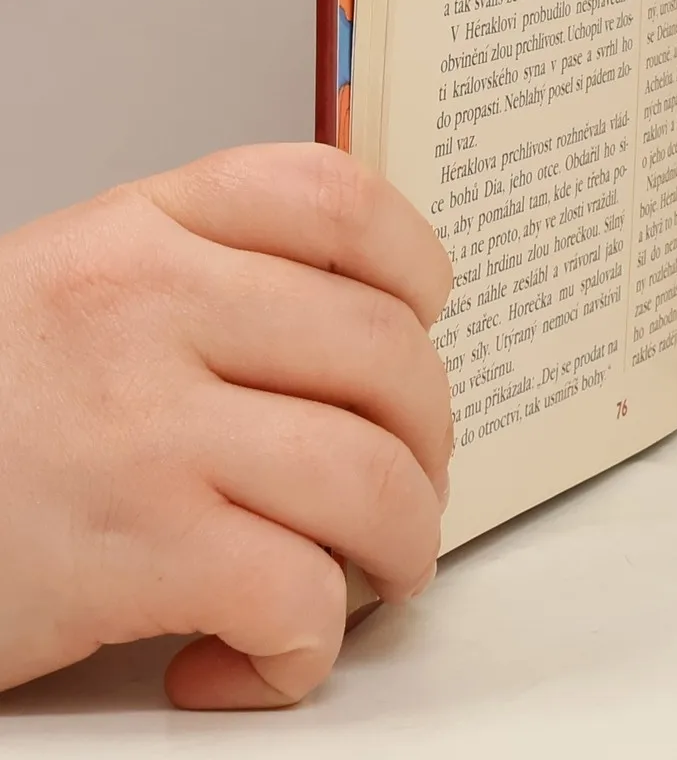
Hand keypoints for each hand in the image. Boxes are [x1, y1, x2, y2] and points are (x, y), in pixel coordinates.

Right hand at [0, 145, 453, 709]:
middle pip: (384, 351)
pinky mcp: (128, 554)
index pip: (333, 200)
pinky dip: (306, 648)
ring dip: (401, 542)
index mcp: (140, 229)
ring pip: (370, 476)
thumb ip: (201, 276)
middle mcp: (148, 308)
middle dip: (428, 433)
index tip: (425, 314)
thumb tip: (363, 318)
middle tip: (406, 478)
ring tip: (374, 570)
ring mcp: (143, 428)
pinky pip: (298, 597)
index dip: (413, 260)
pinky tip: (252, 656)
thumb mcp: (69, 290)